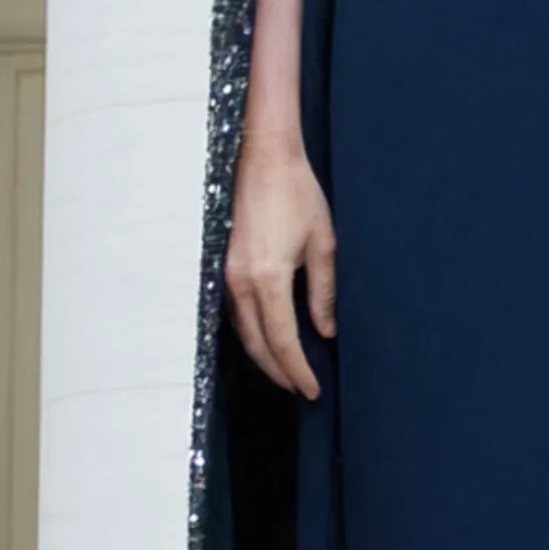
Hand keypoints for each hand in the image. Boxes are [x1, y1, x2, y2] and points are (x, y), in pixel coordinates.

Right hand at [225, 125, 335, 400]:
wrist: (264, 159)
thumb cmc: (298, 195)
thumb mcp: (323, 244)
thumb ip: (324, 292)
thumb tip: (326, 332)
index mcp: (267, 279)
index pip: (282, 341)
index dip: (297, 370)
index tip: (311, 391)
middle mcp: (239, 283)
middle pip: (256, 344)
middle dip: (279, 371)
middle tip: (300, 389)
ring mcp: (225, 275)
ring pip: (242, 331)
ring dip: (263, 355)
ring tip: (287, 370)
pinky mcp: (222, 266)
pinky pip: (235, 313)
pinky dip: (252, 332)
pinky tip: (268, 338)